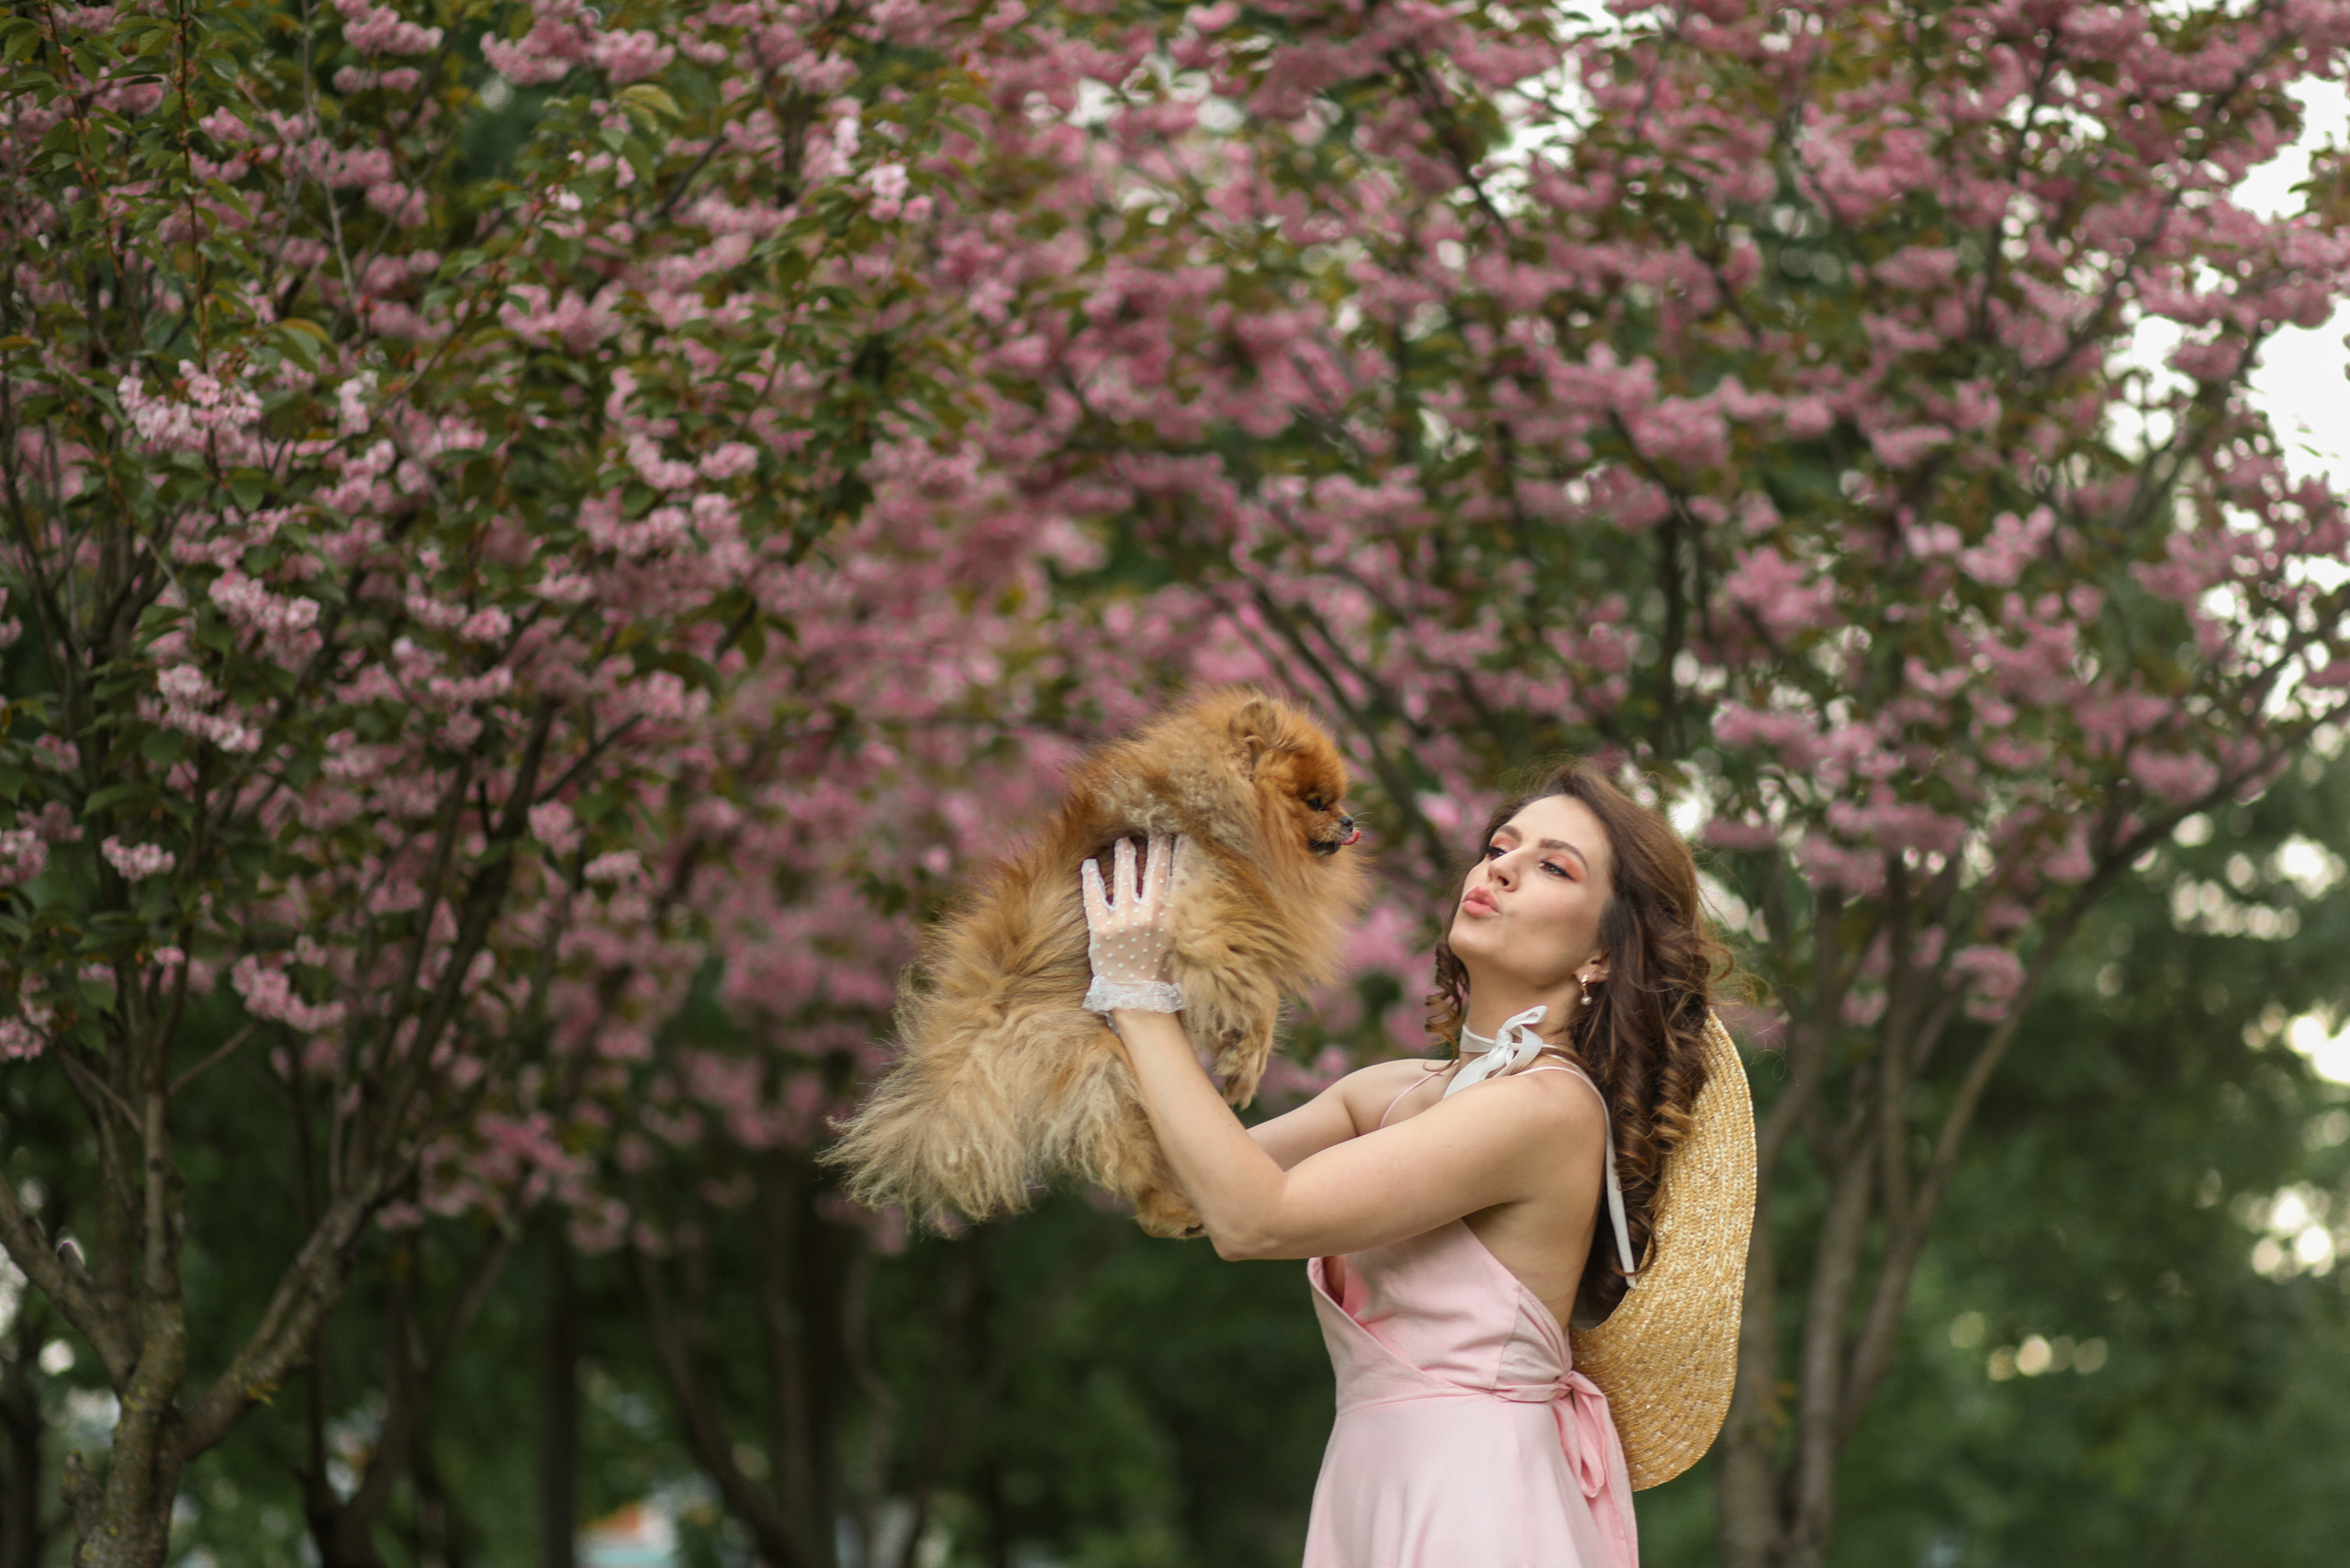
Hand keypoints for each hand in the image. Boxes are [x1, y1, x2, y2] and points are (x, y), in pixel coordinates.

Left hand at [1080, 833, 1184, 1014]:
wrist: (1136, 994)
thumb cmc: (1155, 966)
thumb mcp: (1171, 938)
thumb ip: (1172, 911)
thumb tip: (1176, 884)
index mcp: (1168, 918)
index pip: (1176, 877)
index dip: (1179, 854)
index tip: (1181, 834)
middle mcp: (1147, 916)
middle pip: (1154, 871)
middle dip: (1155, 846)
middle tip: (1155, 825)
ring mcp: (1123, 922)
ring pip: (1125, 879)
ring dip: (1125, 856)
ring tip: (1123, 841)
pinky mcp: (1100, 930)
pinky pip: (1094, 898)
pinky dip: (1091, 880)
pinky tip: (1089, 864)